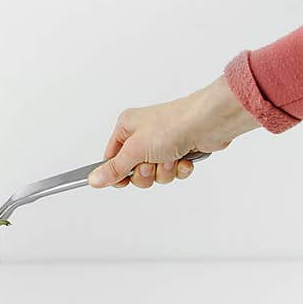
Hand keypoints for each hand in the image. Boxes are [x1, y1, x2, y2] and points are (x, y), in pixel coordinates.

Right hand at [88, 76, 259, 187]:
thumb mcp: (135, 150)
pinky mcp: (180, 151)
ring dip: (164, 171)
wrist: (209, 122)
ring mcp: (162, 143)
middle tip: (152, 162)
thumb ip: (114, 169)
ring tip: (172, 157)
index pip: (111, 158)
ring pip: (155, 174)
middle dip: (146, 173)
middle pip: (133, 171)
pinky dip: (179, 169)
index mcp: (126, 128)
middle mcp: (143, 135)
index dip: (117, 173)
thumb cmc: (172, 125)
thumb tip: (93, 180)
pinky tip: (184, 158)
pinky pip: (173, 172)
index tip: (123, 181)